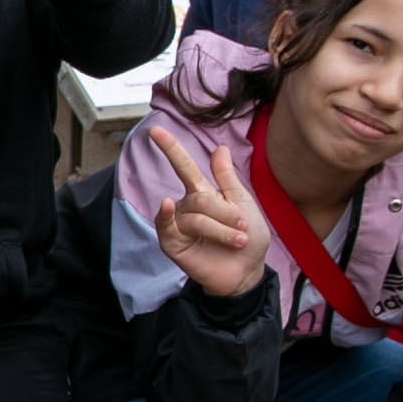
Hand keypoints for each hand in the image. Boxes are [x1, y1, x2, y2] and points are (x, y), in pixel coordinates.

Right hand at [143, 125, 266, 298]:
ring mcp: (177, 225)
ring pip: (195, 216)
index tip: (154, 129)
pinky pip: (167, 226)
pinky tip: (166, 205)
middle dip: (226, 213)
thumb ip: (227, 178)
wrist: (247, 271)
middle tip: (242, 228)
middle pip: (201, 198)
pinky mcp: (172, 244)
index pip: (183, 166)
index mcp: (203, 193)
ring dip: (221, 230)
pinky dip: (166, 215)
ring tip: (238, 241)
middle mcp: (186, 206)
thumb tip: (219, 148)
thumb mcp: (243, 203)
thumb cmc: (248, 237)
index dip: (170, 148)